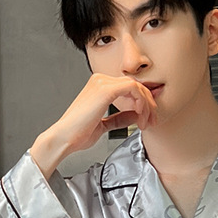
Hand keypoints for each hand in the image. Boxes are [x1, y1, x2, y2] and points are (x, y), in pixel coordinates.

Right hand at [30, 73, 157, 177]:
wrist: (65, 138)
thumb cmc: (78, 133)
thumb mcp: (104, 125)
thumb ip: (119, 118)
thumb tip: (135, 116)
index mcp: (99, 86)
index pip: (129, 88)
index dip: (143, 103)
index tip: (148, 120)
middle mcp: (101, 80)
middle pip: (135, 85)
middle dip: (148, 104)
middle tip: (153, 121)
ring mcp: (103, 83)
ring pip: (137, 86)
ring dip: (146, 105)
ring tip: (147, 122)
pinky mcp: (106, 89)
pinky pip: (133, 88)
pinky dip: (141, 102)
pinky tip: (140, 115)